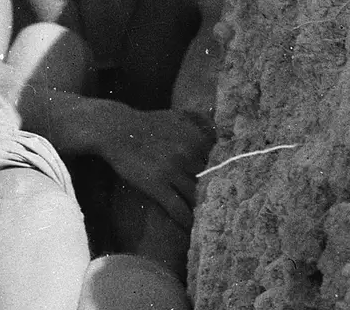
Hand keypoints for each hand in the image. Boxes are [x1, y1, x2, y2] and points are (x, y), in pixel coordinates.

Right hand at [92, 105, 214, 229]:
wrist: (116, 129)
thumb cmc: (147, 123)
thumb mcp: (178, 118)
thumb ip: (202, 124)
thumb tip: (220, 132)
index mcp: (197, 139)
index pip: (222, 165)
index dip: (226, 179)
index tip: (233, 191)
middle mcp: (188, 155)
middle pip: (211, 183)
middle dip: (217, 197)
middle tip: (225, 211)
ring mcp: (172, 171)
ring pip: (196, 198)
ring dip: (203, 212)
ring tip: (210, 224)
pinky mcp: (156, 185)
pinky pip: (178, 209)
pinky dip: (186, 221)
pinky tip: (191, 230)